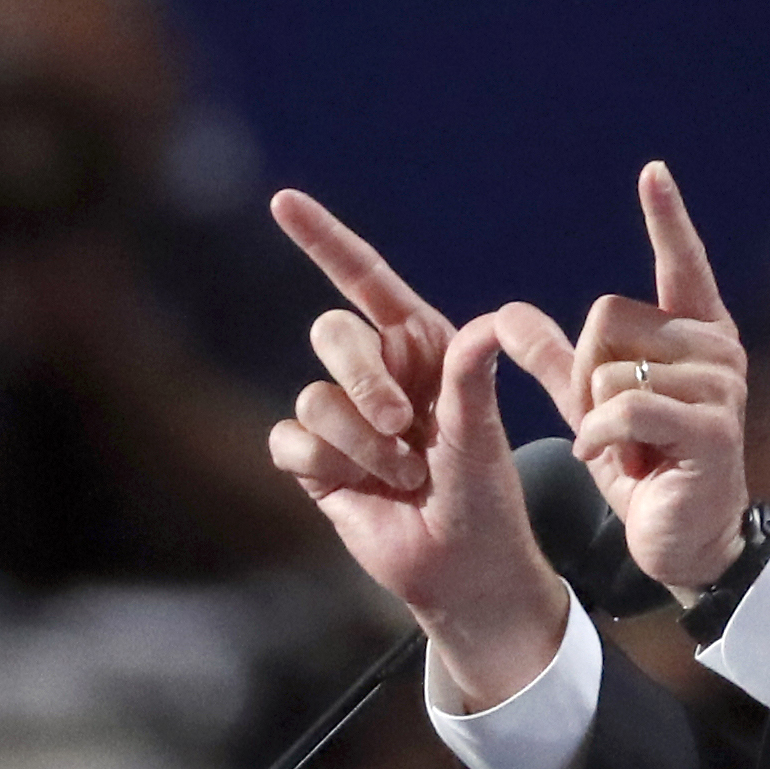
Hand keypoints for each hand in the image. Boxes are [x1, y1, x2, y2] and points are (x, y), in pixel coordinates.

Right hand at [267, 189, 564, 705]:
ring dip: (361, 444)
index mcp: (423, 348)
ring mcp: (342, 416)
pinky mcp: (313, 459)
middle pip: (332, 336)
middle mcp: (378, 372)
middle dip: (363, 380)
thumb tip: (485, 324)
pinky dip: (328, 467)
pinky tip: (362, 489)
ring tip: (406, 477)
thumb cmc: (486, 499)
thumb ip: (472, 382)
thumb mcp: (482, 440)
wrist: (462, 569)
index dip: (324, 239)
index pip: (365, 281)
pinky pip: (289, 440)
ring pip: (313, 397)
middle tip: (407, 426)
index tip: (283, 199)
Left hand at [495, 162, 749, 594]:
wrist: (685, 540)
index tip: (653, 172)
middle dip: (586, 375)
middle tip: (616, 426)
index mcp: (695, 336)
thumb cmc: (646, 468)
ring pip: (610, 368)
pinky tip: (627, 464)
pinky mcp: (712, 429)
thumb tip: (507, 315)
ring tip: (635, 451)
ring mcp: (721, 387)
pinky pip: (623, 407)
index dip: (667, 218)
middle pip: (608, 317)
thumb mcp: (592, 409)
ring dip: (598, 420)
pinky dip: (603, 439)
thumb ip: (557, 362)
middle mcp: (717, 350)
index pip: (682, 264)